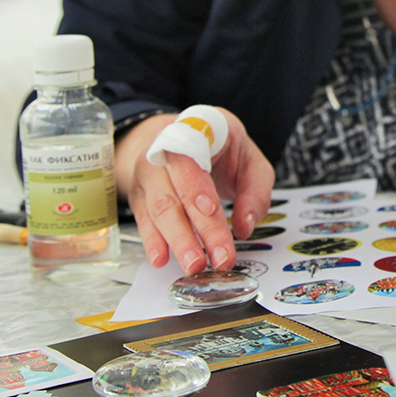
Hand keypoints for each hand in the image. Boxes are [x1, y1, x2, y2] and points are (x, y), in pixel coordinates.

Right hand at [114, 110, 274, 274]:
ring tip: (193, 265)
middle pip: (179, 190)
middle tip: (217, 257)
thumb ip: (255, 189)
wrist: (177, 135)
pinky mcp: (140, 195)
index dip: (198, 183)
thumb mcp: (248, 157)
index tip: (210, 209)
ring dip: (177, 240)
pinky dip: (152, 241)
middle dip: (198, 227)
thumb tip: (245, 227)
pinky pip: (143, 220)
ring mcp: (149, 173)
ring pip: (159, 208)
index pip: (194, 158)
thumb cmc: (217, 147)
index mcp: (198, 131)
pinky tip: (161, 259)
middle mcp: (166, 150)